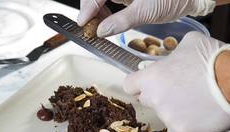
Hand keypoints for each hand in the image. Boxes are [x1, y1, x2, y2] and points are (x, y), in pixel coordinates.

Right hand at [77, 0, 215, 36]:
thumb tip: (101, 31)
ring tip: (101, 25)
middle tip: (91, 26)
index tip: (82, 22)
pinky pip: (110, 1)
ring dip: (97, 12)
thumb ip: (121, 21)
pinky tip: (108, 20)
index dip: (88, 6)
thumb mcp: (146, 11)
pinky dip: (105, 12)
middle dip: (91, 9)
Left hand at [123, 32, 229, 131]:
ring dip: (175, 109)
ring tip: (195, 100)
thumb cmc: (213, 60)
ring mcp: (167, 117)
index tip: (145, 85)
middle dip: (159, 95)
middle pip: (148, 100)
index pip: (130, 85)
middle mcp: (154, 99)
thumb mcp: (189, 43)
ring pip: (165, 114)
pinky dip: (186, 123)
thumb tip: (172, 59)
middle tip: (178, 90)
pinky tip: (199, 114)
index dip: (137, 85)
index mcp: (151, 78)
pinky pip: (178, 129)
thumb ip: (172, 54)